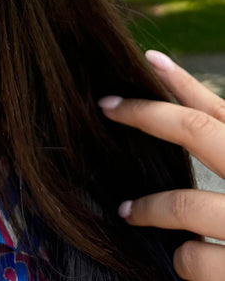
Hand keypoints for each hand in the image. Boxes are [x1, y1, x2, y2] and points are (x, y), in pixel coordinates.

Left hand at [99, 49, 224, 280]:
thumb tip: (185, 121)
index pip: (220, 111)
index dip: (184, 82)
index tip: (151, 59)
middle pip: (197, 131)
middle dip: (144, 113)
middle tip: (106, 104)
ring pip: (183, 205)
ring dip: (147, 209)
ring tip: (129, 211)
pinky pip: (193, 259)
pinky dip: (184, 261)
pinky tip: (188, 262)